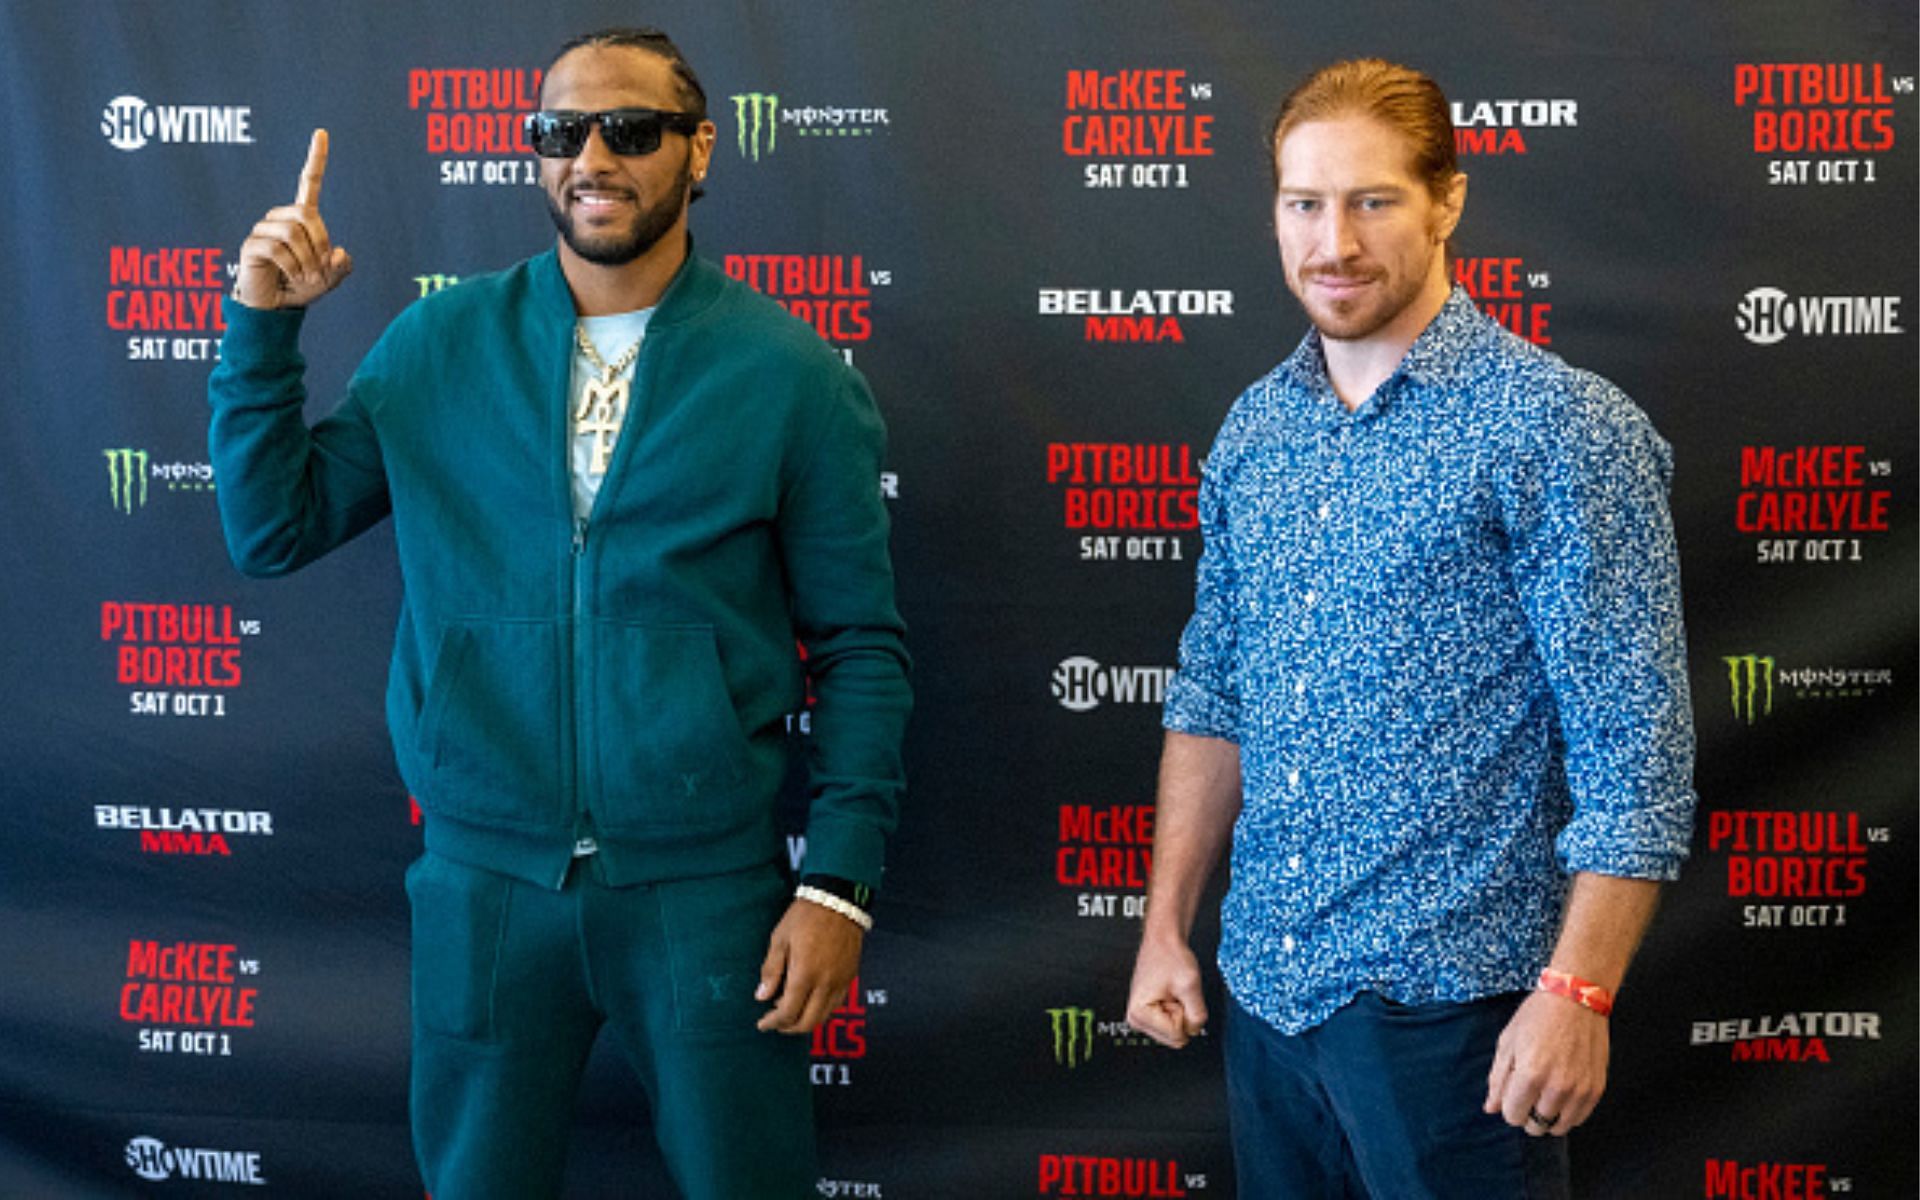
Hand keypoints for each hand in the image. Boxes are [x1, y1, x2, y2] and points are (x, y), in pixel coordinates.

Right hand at [234, 129, 352, 308]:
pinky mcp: (252, 245)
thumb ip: (341, 266)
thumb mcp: (330, 278)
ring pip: (293, 233)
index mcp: (301, 218)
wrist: (275, 308)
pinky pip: (278, 249)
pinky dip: (293, 267)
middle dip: (321, 244)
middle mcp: (281, 217)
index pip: (309, 182)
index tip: (321, 133)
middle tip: (321, 269)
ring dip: (308, 260)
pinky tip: (293, 277)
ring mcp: (264, 230)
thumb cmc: (302, 287)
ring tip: (307, 276)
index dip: (316, 159)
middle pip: (307, 215)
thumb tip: (339, 253)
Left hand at [754, 898, 863, 1033]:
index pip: (788, 1013)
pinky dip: (821, 1010)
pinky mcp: (850, 976)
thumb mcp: (779, 939)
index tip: (762, 1023)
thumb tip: (761, 995)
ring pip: (824, 1017)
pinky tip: (809, 999)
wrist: (838, 900)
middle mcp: (826, 983)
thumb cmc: (806, 916)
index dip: (772, 1023)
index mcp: (805, 974)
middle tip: (775, 1021)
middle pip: (808, 1023)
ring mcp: (841, 981)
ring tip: (791, 1009)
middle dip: (789, 1027)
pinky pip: (836, 1004)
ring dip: (806, 1020)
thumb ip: (771, 971)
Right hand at [1125, 932, 1207, 1047]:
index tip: (1177, 995)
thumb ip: (1197, 1015)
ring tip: (1173, 992)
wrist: (1163, 940)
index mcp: (1139, 1014)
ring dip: (1180, 1012)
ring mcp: (1141, 1017)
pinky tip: (1171, 993)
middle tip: (1176, 994)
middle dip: (1182, 1016)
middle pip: (1174, 1038)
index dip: (1185, 1015)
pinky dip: (1177, 1009)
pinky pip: (1172, 1024)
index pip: (1177, 1036)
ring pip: (1175, 1032)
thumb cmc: (1170, 956)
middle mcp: (1136, 1019)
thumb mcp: (1190, 986)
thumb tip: (1195, 1030)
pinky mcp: (1148, 1014)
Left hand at [1483, 991, 1609, 1136]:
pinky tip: (1561, 1096)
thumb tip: (1491, 1108)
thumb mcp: (1508, 1042)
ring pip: (1559, 1126)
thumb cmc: (1537, 1017)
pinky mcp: (1597, 1089)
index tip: (1512, 1093)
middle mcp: (1557, 1087)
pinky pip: (1579, 1119)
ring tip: (1544, 1094)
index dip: (1508, 1107)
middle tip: (1528, 1093)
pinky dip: (1567, 1114)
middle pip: (1536, 1126)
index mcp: (1530, 1075)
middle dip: (1527, 1114)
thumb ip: (1498, 1079)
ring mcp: (1580, 1090)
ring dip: (1547, 1116)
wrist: (1576, 999)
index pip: (1513, 1116)